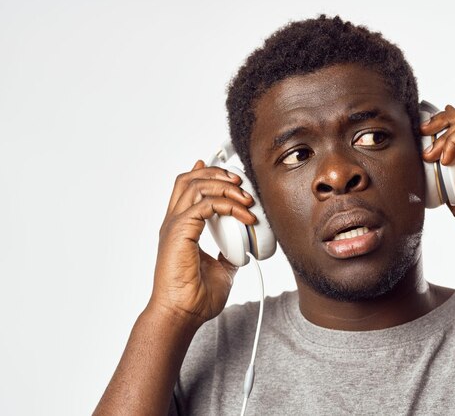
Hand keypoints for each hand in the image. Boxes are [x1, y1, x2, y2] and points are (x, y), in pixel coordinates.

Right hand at [149, 160, 256, 326]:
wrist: (182, 315)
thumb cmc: (195, 298)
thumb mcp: (221, 269)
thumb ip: (228, 253)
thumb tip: (242, 248)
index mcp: (180, 229)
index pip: (186, 190)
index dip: (204, 174)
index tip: (227, 174)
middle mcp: (174, 223)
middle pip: (188, 179)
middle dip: (217, 173)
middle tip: (240, 182)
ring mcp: (175, 226)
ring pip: (196, 185)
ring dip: (225, 186)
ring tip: (246, 198)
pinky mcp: (180, 232)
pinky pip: (206, 205)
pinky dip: (229, 206)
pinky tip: (245, 217)